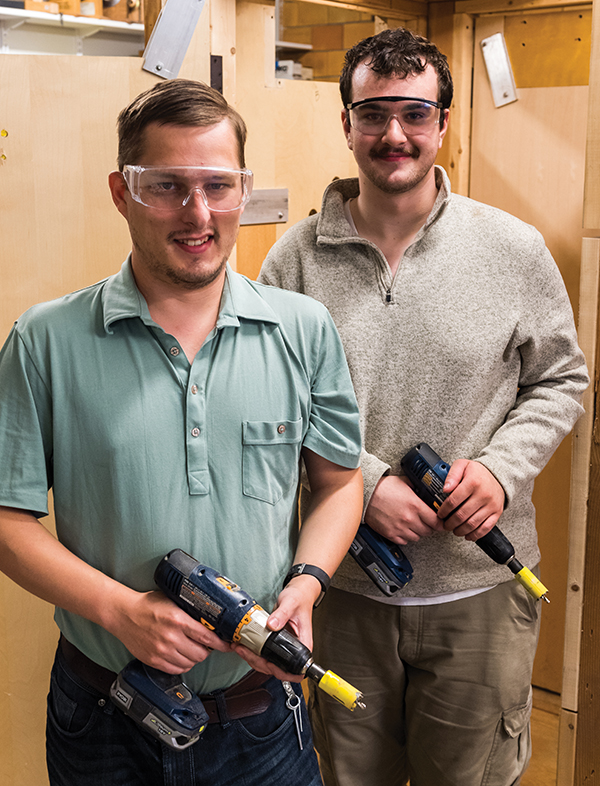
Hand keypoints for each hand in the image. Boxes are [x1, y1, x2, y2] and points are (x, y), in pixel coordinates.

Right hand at [104, 589, 231, 673]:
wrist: (124, 614)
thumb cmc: (148, 605)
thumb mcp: (173, 601)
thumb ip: (190, 611)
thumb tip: (210, 620)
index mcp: (178, 620)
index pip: (207, 637)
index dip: (221, 643)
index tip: (228, 645)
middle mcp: (171, 637)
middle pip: (201, 654)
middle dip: (207, 650)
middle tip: (206, 645)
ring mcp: (162, 651)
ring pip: (190, 663)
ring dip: (195, 658)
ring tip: (192, 649)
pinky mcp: (154, 661)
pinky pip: (177, 670)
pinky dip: (183, 665)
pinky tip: (181, 656)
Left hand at [232, 578, 316, 682]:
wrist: (298, 593)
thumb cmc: (300, 599)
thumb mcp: (291, 603)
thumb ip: (282, 614)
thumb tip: (272, 625)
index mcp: (303, 644)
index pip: (296, 670)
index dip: (281, 671)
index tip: (267, 663)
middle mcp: (294, 649)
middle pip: (277, 669)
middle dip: (258, 662)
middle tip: (244, 651)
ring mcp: (283, 647)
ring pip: (267, 663)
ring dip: (252, 658)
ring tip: (239, 647)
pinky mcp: (275, 643)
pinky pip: (263, 654)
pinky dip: (252, 652)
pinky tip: (243, 644)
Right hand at [364, 475, 444, 544]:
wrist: (366, 494)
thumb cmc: (383, 487)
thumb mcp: (404, 482)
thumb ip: (417, 488)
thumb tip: (426, 490)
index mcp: (415, 505)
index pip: (436, 521)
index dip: (440, 523)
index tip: (441, 523)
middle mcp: (409, 519)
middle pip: (428, 531)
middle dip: (429, 527)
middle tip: (426, 522)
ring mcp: (399, 528)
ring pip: (417, 538)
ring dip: (417, 532)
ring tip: (413, 525)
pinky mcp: (390, 534)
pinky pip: (404, 541)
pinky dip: (406, 537)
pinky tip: (403, 529)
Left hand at [437, 460, 504, 540]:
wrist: (498, 475)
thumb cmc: (477, 472)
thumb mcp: (462, 465)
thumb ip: (452, 475)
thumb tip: (445, 489)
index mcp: (473, 482)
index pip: (453, 501)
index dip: (444, 510)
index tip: (440, 514)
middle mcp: (483, 495)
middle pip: (462, 515)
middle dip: (450, 523)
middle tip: (445, 525)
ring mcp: (491, 505)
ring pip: (472, 524)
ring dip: (460, 530)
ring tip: (454, 530)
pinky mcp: (497, 513)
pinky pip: (486, 528)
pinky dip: (475, 535)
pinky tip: (467, 535)